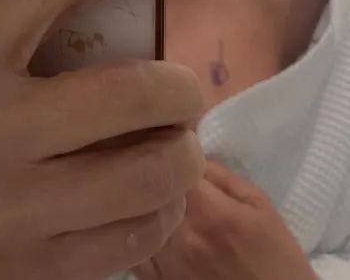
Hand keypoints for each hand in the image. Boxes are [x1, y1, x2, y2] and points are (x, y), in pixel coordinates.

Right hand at [0, 0, 206, 279]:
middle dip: (180, 87)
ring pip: (148, 174)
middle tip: (181, 89)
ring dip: (184, 153)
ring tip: (175, 143)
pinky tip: (152, 196)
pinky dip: (163, 211)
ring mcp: (10, 208)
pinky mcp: (32, 269)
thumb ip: (4, 33)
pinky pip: (135, 238)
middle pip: (128, 92)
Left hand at [137, 161, 316, 279]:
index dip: (168, 146)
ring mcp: (164, 264)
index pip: (170, 162)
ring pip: (133, 217)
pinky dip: (132, 232)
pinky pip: (130, 251)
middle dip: (151, 173)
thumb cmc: (276, 259)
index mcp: (209, 211)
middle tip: (159, 164)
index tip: (171, 142)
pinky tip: (145, 223)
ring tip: (149, 192)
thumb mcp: (260, 207)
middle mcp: (181, 236)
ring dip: (139, 201)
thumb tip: (189, 150)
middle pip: (147, 190)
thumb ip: (222, 175)